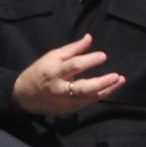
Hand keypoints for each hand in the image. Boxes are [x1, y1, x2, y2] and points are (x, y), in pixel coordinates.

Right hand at [11, 33, 125, 115]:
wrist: (25, 96)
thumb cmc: (40, 72)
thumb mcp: (52, 57)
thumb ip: (72, 49)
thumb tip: (89, 38)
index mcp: (53, 71)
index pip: (73, 66)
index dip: (89, 61)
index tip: (103, 56)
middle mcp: (60, 88)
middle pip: (83, 87)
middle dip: (101, 82)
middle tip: (117, 76)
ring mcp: (66, 100)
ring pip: (90, 97)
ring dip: (107, 89)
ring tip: (120, 80)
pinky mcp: (71, 109)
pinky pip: (89, 102)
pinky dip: (101, 94)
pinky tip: (112, 87)